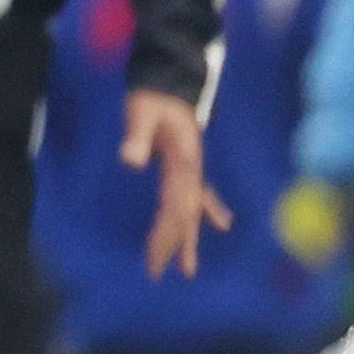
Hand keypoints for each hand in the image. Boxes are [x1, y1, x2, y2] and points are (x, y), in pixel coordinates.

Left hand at [123, 90, 231, 278]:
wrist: (169, 81)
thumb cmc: (152, 98)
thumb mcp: (141, 112)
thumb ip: (137, 135)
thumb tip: (131, 161)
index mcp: (184, 161)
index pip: (176, 205)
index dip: (167, 232)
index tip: (157, 257)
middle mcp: (193, 169)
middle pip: (185, 213)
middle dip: (175, 243)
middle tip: (164, 271)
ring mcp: (193, 169)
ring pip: (193, 210)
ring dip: (189, 237)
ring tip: (189, 268)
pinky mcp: (188, 166)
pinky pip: (199, 195)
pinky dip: (208, 211)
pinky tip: (222, 225)